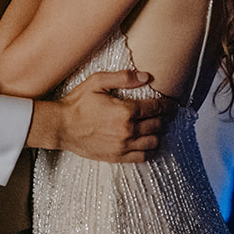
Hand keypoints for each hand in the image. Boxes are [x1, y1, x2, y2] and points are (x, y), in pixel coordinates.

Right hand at [28, 69, 173, 161]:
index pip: (155, 108)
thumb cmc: (77, 103)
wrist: (61, 126)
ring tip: (158, 127)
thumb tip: (146, 76)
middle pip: (157, 125)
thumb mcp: (97, 82)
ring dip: (158, 133)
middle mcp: (127, 131)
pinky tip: (148, 142)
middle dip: (165, 118)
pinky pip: (142, 157)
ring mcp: (123, 146)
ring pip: (153, 142)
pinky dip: (149, 149)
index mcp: (125, 111)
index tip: (172, 103)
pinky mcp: (116, 157)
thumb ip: (123, 77)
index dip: (167, 105)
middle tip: (167, 114)